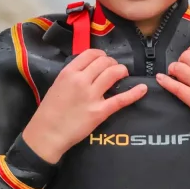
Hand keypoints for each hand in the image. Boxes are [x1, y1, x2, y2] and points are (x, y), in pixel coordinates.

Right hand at [22, 49, 146, 163]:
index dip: (102, 55)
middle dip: (113, 64)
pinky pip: (121, 99)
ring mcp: (91, 96)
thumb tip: (90, 69)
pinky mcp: (100, 111)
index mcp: (68, 73)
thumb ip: (73, 75)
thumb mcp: (57, 85)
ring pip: (114, 73)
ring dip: (122, 72)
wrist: (47, 134)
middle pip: (105, 62)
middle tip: (116, 70)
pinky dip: (134, 92)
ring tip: (124, 75)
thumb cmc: (50, 111)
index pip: (91, 54)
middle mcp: (80, 80)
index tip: (105, 61)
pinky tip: (143, 88)